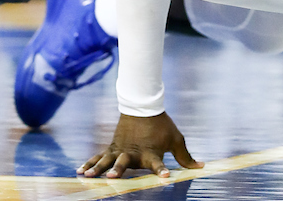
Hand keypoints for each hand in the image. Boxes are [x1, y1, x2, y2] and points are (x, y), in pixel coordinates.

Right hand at [79, 112, 202, 178]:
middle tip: (112, 177)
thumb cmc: (161, 125)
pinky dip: (90, 163)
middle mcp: (134, 153)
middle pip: (125, 163)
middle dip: (119, 170)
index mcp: (151, 153)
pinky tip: (80, 172)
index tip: (166, 177)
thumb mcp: (176, 139)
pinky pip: (100, 156)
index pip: (158, 164)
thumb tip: (202, 167)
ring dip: (97, 168)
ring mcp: (121, 150)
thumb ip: (186, 156)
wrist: (143, 106)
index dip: (162, 171)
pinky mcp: (113, 147)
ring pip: (108, 160)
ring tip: (88, 177)